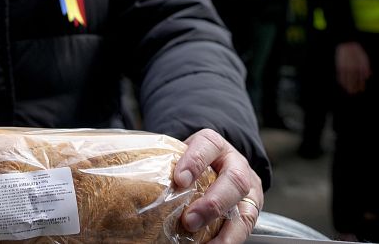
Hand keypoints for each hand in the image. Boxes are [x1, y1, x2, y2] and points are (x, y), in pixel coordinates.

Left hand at [174, 129, 263, 243]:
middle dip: (212, 203)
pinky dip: (228, 241)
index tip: (178, 179)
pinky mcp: (250, 210)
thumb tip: (127, 185)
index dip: (194, 161)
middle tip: (189, 220)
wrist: (218, 163)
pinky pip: (245, 228)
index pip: (207, 145)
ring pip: (246, 209)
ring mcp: (248, 189)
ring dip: (225, 231)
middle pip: (234, 180)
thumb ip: (165, 164)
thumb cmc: (191, 162)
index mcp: (215, 145)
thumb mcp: (179, 154)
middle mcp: (236, 165)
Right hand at [335, 41, 370, 94]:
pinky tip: (342, 84)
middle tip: (353, 93)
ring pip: (346, 79)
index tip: (360, 90)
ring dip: (347, 85)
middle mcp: (353, 68)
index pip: (360, 78)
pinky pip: (340, 75)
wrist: (346, 44)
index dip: (360, 85)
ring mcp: (346, 67)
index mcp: (360, 66)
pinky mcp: (340, 66)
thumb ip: (366, 67)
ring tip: (348, 90)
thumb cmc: (356, 51)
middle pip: (353, 80)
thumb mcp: (364, 58)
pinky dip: (341, 80)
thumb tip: (367, 76)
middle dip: (353, 87)